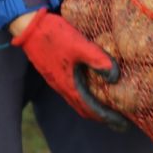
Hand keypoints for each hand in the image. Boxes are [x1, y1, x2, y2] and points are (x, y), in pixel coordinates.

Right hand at [11, 9, 127, 128]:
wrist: (29, 27)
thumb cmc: (55, 35)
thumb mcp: (80, 45)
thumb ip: (98, 60)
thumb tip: (115, 77)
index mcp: (69, 84)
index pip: (92, 109)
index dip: (108, 118)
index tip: (124, 125)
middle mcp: (63, 87)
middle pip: (85, 110)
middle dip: (102, 117)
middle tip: (120, 122)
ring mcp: (58, 81)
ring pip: (78, 102)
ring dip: (93, 108)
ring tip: (109, 109)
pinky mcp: (55, 73)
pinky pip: (73, 92)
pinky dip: (85, 97)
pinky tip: (92, 89)